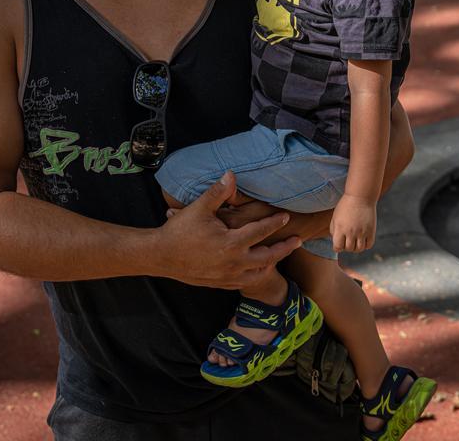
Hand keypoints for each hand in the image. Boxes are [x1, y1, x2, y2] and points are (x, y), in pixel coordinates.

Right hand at [153, 172, 300, 289]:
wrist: (160, 256)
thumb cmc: (179, 231)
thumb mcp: (199, 208)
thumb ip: (218, 192)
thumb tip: (231, 174)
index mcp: (231, 243)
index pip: (261, 231)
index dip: (275, 223)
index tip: (286, 216)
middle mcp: (234, 263)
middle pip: (268, 256)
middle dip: (284, 248)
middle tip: (297, 240)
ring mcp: (228, 276)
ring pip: (258, 272)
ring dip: (272, 263)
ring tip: (280, 256)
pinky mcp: (220, 284)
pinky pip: (244, 281)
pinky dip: (255, 274)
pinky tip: (258, 268)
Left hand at [330, 195, 375, 253]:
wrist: (360, 196)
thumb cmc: (346, 206)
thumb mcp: (335, 217)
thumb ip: (333, 230)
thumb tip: (337, 243)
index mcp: (340, 228)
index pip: (337, 247)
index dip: (337, 247)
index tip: (339, 243)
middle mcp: (351, 232)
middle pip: (349, 249)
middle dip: (347, 247)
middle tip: (348, 240)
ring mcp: (362, 232)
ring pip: (359, 249)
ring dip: (356, 247)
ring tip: (355, 241)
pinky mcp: (371, 231)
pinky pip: (368, 245)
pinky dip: (365, 245)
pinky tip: (362, 239)